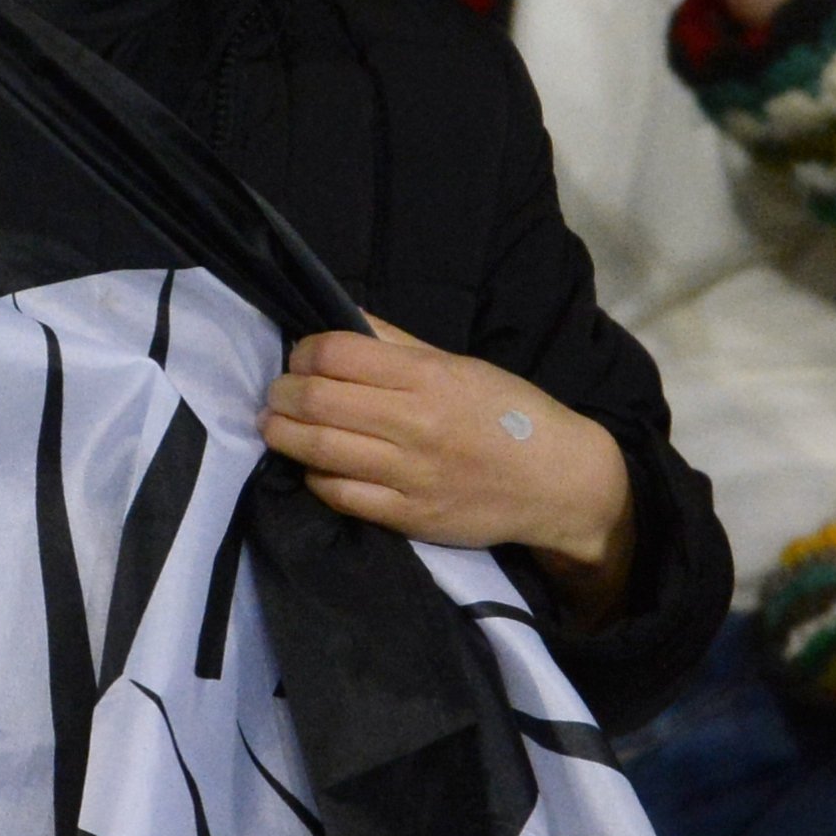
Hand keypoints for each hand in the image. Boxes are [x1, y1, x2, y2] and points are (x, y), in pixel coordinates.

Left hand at [267, 315, 635, 622]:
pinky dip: (313, 477)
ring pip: (319, 449)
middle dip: (283, 393)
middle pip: (318, 400)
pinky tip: (311, 465)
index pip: (337, 353)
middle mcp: (416, 424)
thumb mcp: (460, 364)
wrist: (560, 482)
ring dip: (283, 434)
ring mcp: (412, 474)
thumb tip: (338, 318)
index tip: (299, 357)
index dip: (304, 352)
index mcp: (428, 377)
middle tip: (277, 393)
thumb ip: (396, 343)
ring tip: (275, 425)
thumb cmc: (508, 414)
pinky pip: (341, 496)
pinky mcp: (411, 517)